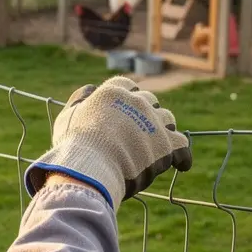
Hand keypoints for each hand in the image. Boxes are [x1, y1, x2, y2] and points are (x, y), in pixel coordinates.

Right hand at [24, 76, 192, 210]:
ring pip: (167, 119)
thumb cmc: (75, 144)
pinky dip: (182, 156)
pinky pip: (183, 146)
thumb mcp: (68, 116)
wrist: (91, 165)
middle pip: (149, 101)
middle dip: (146, 113)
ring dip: (163, 130)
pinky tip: (181, 164)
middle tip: (140, 131)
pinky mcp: (167, 144)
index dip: (126, 98)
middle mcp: (137, 101)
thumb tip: (90, 89)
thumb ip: (80, 99)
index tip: (123, 110)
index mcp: (114, 91)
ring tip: (156, 146)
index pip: (127, 85)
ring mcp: (154, 121)